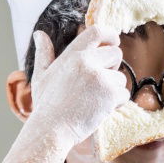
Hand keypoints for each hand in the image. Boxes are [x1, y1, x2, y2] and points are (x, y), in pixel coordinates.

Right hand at [29, 25, 128, 147]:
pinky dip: (116, 104)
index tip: (113, 42)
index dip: (109, 35)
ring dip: (112, 90)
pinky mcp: (109, 93)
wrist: (51, 130)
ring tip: (92, 102)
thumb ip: (44, 53)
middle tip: (97, 85)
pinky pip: (124, 94)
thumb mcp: (41, 75)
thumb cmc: (45, 106)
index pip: (96, 32)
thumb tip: (39, 34)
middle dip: (112, 68)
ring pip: (120, 78)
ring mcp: (99, 77)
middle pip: (115, 53)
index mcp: (71, 55)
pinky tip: (99, 111)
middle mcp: (86, 61)